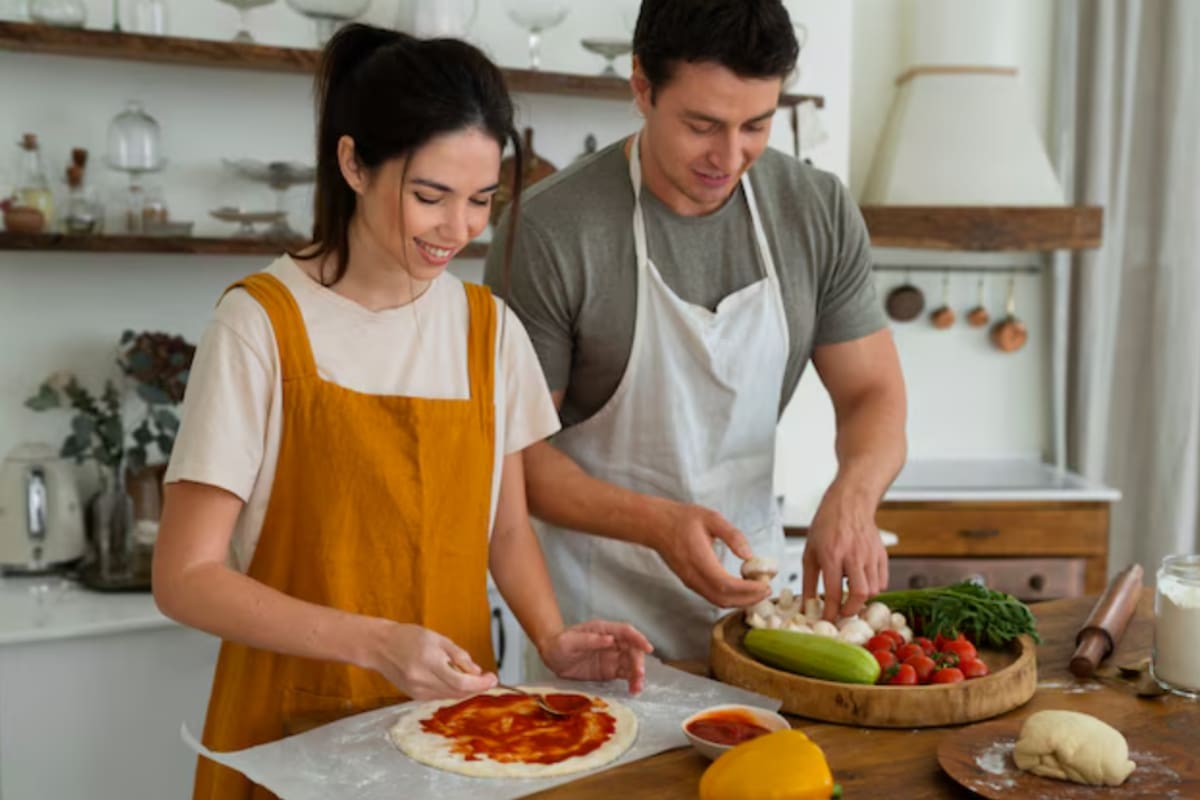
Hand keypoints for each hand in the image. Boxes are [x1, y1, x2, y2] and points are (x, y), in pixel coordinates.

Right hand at [363, 621, 497, 699]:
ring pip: (450, 696)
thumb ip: (458, 655)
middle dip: (476, 687)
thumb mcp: (438, 639)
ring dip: (465, 690)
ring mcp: (417, 691)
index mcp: (429, 663)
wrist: (380, 647)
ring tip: (471, 676)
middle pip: (458, 693)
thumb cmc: (408, 637)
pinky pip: (440, 696)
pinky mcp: (415, 695)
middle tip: (487, 678)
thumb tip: (476, 671)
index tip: (492, 678)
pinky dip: (451, 690)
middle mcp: (423, 681)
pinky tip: (454, 679)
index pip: (461, 682)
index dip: (480, 683)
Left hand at [538, 620, 653, 693]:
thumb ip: (588, 640)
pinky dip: (632, 682)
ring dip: (637, 674)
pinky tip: (633, 691)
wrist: (552, 657)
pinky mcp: (610, 671)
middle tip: (639, 675)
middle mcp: (612, 642)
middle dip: (638, 661)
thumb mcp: (569, 641)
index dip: (638, 638)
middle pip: (632, 649)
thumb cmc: (559, 644)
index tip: (648, 648)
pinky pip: (625, 675)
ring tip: (637, 688)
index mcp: (603, 630)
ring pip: (631, 663)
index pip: (625, 631)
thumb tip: (610, 640)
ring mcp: (612, 657)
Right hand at [651, 502, 771, 607]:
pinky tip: (741, 588)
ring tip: (758, 591)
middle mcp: (692, 575)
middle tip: (767, 591)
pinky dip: (729, 597)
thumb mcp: (711, 517)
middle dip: (748, 599)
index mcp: (699, 559)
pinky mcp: (689, 582)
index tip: (766, 585)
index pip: (726, 584)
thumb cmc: (682, 518)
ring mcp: (689, 581)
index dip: (748, 589)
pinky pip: (711, 596)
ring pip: (717, 600)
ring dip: (739, 601)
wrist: (655, 525)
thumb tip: (749, 555)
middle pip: (723, 599)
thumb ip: (732, 535)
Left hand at [802, 485, 887, 620]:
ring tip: (850, 596)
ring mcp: (870, 555)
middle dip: (851, 610)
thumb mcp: (810, 551)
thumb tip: (807, 605)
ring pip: (873, 590)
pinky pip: (882, 581)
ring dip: (861, 599)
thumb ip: (808, 580)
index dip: (831, 612)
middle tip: (842, 613)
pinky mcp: (882, 554)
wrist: (849, 503)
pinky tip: (861, 584)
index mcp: (832, 555)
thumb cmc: (827, 525)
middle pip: (860, 594)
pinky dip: (873, 589)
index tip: (828, 619)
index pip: (833, 592)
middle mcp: (853, 556)